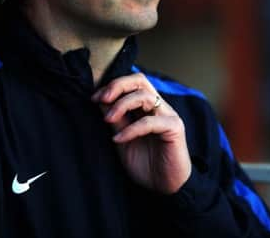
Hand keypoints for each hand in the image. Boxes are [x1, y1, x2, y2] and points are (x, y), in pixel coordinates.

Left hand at [91, 73, 190, 193]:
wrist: (165, 187)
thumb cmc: (146, 164)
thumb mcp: (123, 140)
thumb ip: (116, 121)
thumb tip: (100, 100)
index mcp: (147, 107)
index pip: (132, 83)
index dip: (112, 86)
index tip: (94, 98)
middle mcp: (159, 107)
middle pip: (140, 81)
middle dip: (118, 86)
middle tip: (101, 99)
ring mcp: (168, 116)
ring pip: (145, 96)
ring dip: (122, 105)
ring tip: (107, 120)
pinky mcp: (174, 128)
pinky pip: (150, 122)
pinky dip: (131, 129)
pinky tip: (118, 139)